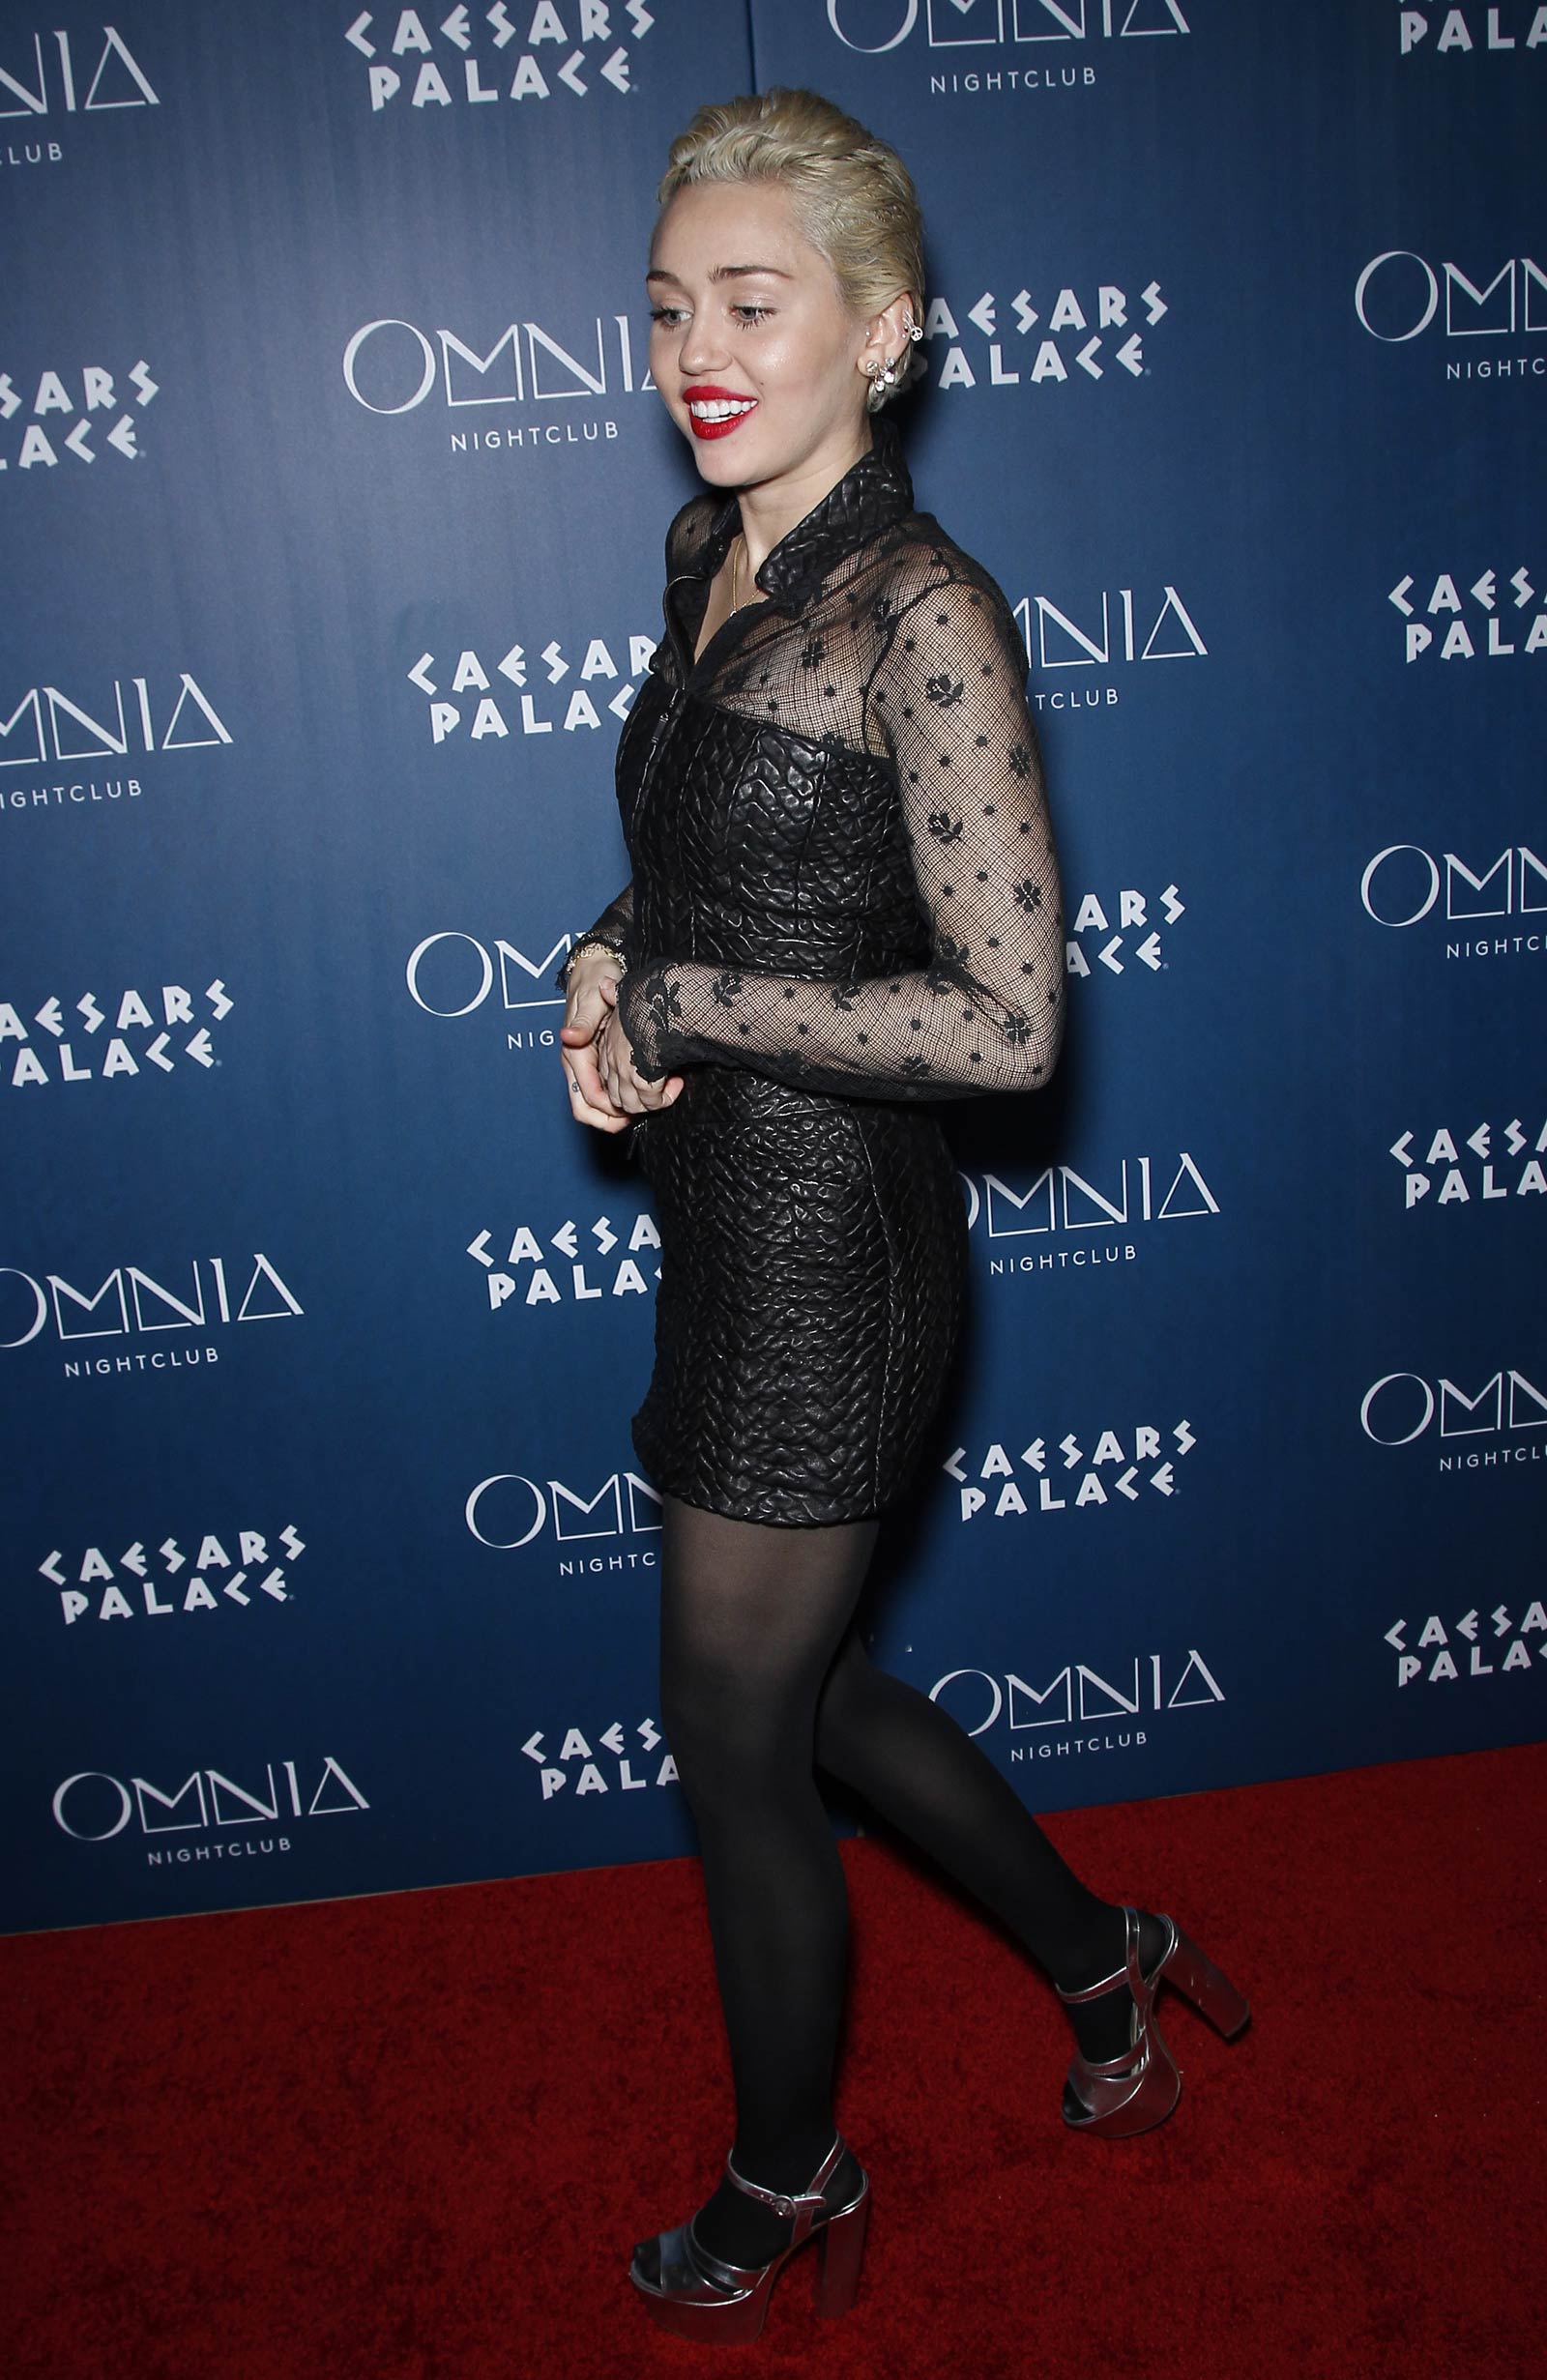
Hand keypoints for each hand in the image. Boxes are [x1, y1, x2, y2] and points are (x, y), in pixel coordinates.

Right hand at [559, 953, 680, 1130]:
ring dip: (620, 1112)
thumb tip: (568, 1038)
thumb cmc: (594, 980)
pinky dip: (623, 1097)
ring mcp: (589, 1065)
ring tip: (649, 1106)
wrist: (596, 969)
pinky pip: (608, 1090)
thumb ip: (583, 1023)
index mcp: (575, 1054)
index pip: (589, 1097)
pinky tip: (645, 1091)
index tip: (637, 1108)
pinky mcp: (599, 1062)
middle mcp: (579, 1065)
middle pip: (587, 1110)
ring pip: (598, 1105)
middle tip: (643, 1116)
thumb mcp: (592, 999)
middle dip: (613, 1120)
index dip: (612, 1109)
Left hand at [593, 975, 683, 1115]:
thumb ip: (614, 994)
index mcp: (607, 1044)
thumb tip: (603, 986)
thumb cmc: (647, 995)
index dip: (626, 1083)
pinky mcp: (641, 1079)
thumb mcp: (625, 992)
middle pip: (617, 1097)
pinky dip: (665, 1099)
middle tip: (658, 1088)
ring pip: (632, 1105)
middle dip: (638, 1099)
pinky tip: (676, 1083)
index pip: (607, 1077)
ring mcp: (624, 1072)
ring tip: (669, 1085)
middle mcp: (612, 1061)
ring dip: (652, 1101)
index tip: (647, 1077)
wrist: (661, 999)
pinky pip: (652, 1103)